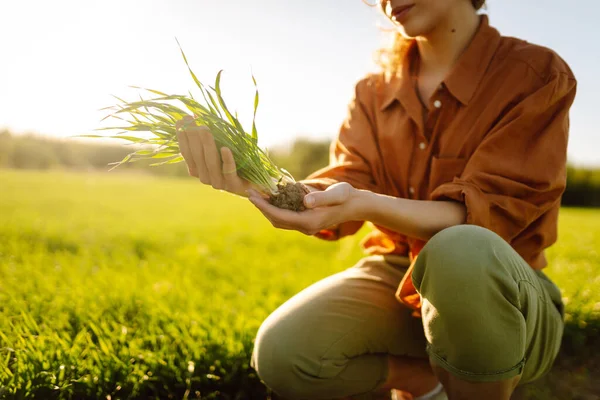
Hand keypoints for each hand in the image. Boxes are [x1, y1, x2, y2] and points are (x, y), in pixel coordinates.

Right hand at [176, 115, 254, 196]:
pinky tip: (225, 148)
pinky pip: (228, 172)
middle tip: (190, 119)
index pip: (186, 152)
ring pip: (210, 163)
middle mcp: (205, 177)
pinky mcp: (234, 186)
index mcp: (197, 169)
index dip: (182, 137)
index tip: (180, 121)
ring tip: (204, 128)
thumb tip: (196, 114)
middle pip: (197, 156)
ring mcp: (219, 183)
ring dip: (207, 144)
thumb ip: (208, 135)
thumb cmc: (236, 159)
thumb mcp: (221, 144)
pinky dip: (227, 160)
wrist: (256, 181)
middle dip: (192, 136)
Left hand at [247, 182, 361, 234]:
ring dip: (267, 208)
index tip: (252, 196)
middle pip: (276, 220)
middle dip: (262, 208)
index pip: (279, 216)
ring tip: (257, 194)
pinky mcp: (307, 220)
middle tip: (250, 193)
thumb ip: (321, 197)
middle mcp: (305, 227)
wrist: (357, 205)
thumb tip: (305, 201)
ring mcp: (306, 225)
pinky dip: (276, 207)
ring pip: (280, 219)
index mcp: (309, 222)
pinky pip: (287, 216)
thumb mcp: (337, 193)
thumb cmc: (347, 197)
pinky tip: (272, 196)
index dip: (263, 207)